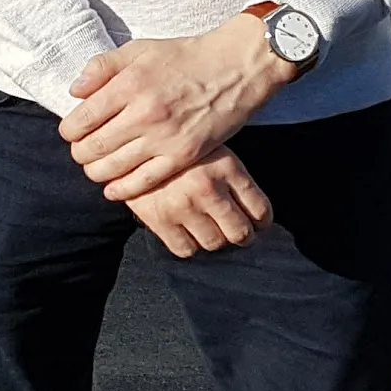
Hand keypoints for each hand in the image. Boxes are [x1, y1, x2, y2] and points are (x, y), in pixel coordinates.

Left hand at [59, 13, 299, 200]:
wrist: (234, 68)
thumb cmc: (184, 56)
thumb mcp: (139, 49)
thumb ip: (102, 67)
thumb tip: (75, 92)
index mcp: (129, 84)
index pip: (81, 120)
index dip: (69, 131)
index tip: (72, 131)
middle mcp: (144, 113)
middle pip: (92, 148)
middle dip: (79, 153)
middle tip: (81, 152)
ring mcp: (164, 137)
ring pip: (112, 168)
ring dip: (95, 171)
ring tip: (95, 167)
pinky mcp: (183, 155)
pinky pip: (143, 181)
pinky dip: (122, 189)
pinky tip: (113, 188)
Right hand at [123, 147, 271, 257]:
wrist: (128, 141)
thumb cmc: (176, 145)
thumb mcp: (210, 148)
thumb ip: (231, 177)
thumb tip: (256, 216)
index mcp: (226, 167)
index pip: (260, 210)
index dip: (262, 222)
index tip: (258, 223)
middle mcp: (208, 188)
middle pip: (240, 233)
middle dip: (243, 236)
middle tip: (237, 231)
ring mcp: (183, 206)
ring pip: (214, 243)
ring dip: (215, 239)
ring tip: (209, 228)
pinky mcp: (159, 219)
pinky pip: (186, 249)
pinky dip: (189, 245)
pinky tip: (187, 231)